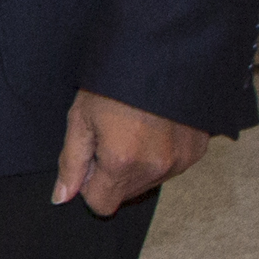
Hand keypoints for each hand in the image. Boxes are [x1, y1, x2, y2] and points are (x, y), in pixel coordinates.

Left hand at [50, 90, 206, 216]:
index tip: (90, 160)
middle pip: (125, 194)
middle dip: (113, 174)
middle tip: (111, 137)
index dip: (90, 186)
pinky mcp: (197, 151)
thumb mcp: (81, 118)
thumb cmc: (113, 82)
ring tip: (133, 129)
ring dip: (138, 166)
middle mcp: (156, 167)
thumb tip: (61, 198)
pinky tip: (155, 129)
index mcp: (122, 162)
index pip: (102, 205)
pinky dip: (160, 155)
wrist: (159, 53)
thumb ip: (71, 163)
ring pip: (149, 182)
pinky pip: (172, 167)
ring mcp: (181, 160)